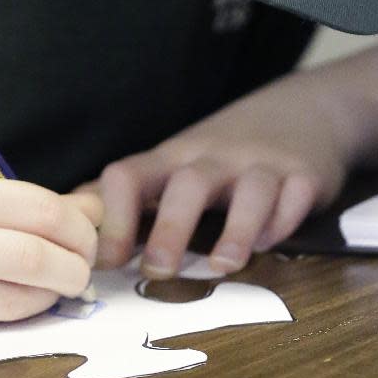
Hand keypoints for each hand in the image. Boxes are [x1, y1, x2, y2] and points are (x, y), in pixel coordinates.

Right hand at [0, 167, 101, 331]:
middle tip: (86, 261)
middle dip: (75, 263)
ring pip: (16, 301)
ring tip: (63, 279)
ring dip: (54, 294)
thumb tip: (91, 207)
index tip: (89, 226)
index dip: (76, 222)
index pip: (35, 210)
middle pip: (32, 258)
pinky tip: (30, 294)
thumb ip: (18, 199)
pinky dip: (23, 309)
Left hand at [90, 71, 353, 277]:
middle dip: (171, 228)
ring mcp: (263, 164)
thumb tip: (72, 214)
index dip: (112, 216)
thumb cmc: (227, 148)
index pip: (130, 174)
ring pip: (250, 190)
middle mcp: (215, 159)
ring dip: (236, 229)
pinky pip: (296, 197)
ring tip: (223, 267)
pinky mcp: (305, 174)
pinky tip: (271, 243)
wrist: (305, 106)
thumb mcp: (176, 160)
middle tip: (158, 270)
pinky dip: (284, 222)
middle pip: (187, 184)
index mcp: (175, 160)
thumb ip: (132, 189)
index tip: (106, 262)